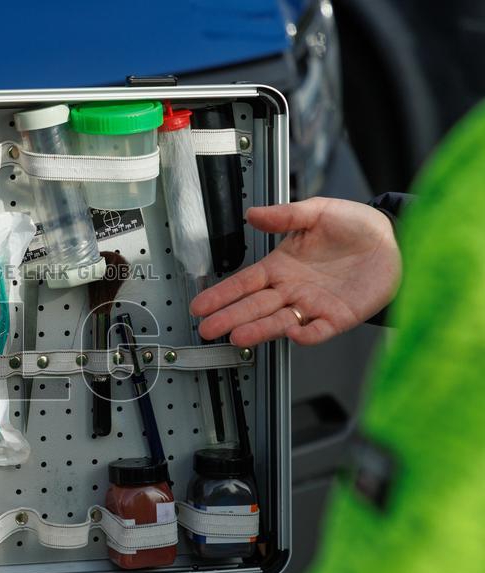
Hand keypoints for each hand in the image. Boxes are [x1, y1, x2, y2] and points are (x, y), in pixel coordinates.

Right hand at [190, 197, 400, 346]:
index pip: (244, 283)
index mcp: (282, 266)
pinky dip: (306, 334)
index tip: (201, 305)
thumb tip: (253, 214)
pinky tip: (292, 333)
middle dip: (229, 317)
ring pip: (279, 321)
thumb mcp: (317, 211)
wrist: (397, 241)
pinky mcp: (338, 317)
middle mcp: (292, 289)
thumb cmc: (357, 227)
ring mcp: (313, 305)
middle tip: (208, 328)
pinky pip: (318, 330)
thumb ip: (285, 215)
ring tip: (236, 336)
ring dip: (258, 329)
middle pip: (254, 306)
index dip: (221, 294)